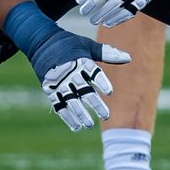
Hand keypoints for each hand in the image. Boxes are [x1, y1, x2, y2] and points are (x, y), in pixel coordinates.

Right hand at [4, 1, 131, 129]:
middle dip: (95, 103)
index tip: (110, 92)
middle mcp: (70, 72)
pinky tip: (75, 126)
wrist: (40, 42)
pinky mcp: (49, 89)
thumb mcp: (87, 45)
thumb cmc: (69, 44)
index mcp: (81, 60)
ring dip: (80, 113)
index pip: (93, 72)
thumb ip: (107, 53)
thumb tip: (129, 58)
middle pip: (84, 90)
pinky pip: (58, 105)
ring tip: (89, 125)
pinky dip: (66, 116)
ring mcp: (58, 82)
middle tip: (106, 115)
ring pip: (70, 100)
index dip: (101, 82)